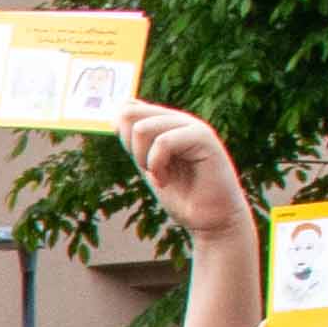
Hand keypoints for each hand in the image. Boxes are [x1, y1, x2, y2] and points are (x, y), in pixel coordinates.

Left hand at [119, 104, 257, 256]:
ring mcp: (192, 126)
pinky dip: (156, 166)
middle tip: (147, 168)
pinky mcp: (204, 138)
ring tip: (160, 175)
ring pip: (142, 128)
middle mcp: (179, 120)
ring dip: (142, 158)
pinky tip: (165, 180)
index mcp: (166, 123)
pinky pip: (163, 142)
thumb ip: (135, 142)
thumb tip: (116, 116)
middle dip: (129, 146)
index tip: (137, 159)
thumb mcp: (148, 165)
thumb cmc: (182, 196)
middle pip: (129, 112)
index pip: (129, 106)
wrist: (211, 219)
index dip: (121, 134)